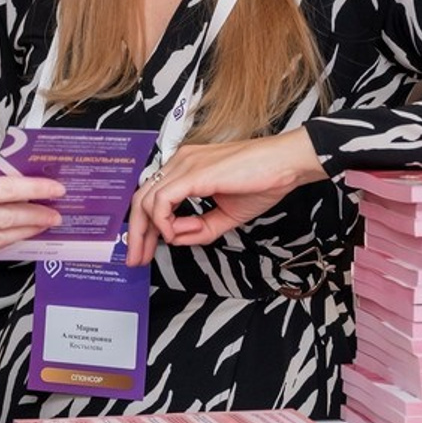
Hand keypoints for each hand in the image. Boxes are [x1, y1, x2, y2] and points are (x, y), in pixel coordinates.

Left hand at [126, 128, 327, 265]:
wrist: (285, 165)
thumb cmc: (262, 181)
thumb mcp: (226, 215)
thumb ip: (201, 228)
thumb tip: (178, 239)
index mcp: (185, 168)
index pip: (151, 197)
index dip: (143, 226)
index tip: (143, 250)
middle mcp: (180, 163)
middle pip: (141, 199)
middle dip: (136, 234)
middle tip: (136, 259)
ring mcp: (184, 165)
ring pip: (146, 200)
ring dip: (148, 231)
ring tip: (158, 249)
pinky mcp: (193, 173)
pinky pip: (163, 200)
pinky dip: (164, 222)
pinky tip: (176, 234)